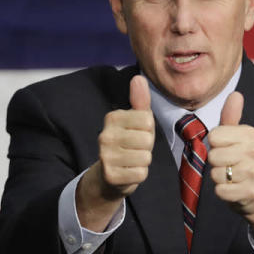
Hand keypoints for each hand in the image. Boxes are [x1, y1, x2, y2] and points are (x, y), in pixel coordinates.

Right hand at [96, 75, 154, 197]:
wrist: (110, 175)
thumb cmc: (128, 143)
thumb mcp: (136, 120)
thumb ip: (140, 100)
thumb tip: (138, 78)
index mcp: (112, 118)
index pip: (147, 119)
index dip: (148, 129)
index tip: (137, 133)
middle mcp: (105, 136)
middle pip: (147, 140)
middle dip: (146, 147)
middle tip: (135, 149)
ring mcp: (106, 156)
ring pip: (145, 157)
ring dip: (143, 161)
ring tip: (131, 160)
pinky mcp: (110, 175)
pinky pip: (141, 173)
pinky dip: (139, 174)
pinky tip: (128, 172)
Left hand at [208, 92, 253, 214]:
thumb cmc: (240, 160)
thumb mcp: (236, 136)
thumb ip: (231, 116)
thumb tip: (235, 94)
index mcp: (250, 134)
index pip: (213, 136)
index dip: (215, 145)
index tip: (227, 149)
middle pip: (213, 156)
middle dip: (216, 163)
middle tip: (229, 165)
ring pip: (216, 174)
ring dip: (219, 178)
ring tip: (231, 177)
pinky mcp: (250, 191)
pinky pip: (220, 191)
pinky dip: (222, 192)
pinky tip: (233, 189)